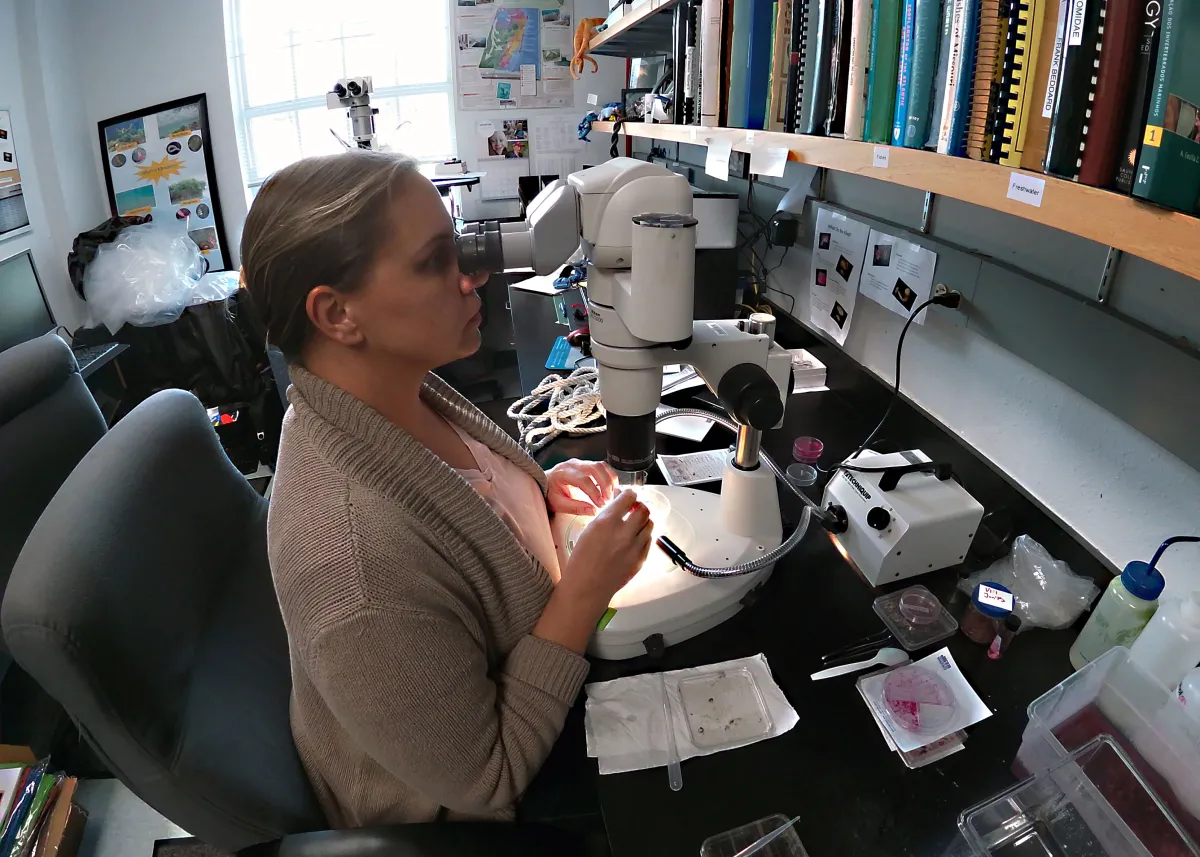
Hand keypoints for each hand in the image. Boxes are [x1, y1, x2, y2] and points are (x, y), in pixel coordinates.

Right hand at [534, 491, 653, 652]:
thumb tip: (618, 505)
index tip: (628, 497)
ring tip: (634, 525)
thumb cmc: (582, 561)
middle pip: (644, 510)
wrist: (587, 587)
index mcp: (608, 521)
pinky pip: (649, 541)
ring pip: (649, 524)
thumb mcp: (589, 530)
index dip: (630, 495)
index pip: (629, 497)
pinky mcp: (640, 559)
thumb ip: (606, 516)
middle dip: (639, 507)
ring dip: (643, 521)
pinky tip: (634, 539)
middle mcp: (624, 532)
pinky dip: (644, 536)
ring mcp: (635, 547)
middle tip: (634, 509)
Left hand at [545, 459, 617, 515]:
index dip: (594, 492)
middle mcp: (572, 464)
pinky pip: (602, 467)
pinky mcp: (587, 464)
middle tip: (607, 500)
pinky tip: (611, 488)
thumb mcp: (558, 504)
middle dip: (605, 485)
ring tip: (610, 495)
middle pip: (595, 468)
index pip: (583, 480)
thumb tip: (593, 510)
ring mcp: (581, 462)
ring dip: (609, 480)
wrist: (545, 485)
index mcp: (563, 472)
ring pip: (601, 466)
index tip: (600, 504)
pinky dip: (609, 476)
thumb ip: (575, 507)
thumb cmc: (550, 494)